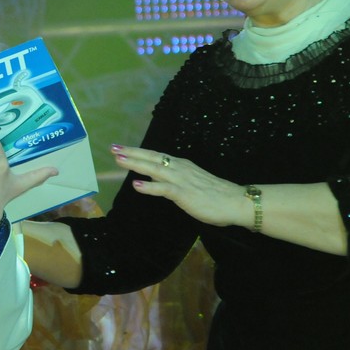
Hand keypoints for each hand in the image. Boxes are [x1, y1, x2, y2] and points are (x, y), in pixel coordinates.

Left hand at [114, 144, 248, 227]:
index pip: (156, 156)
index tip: (121, 149)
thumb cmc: (216, 194)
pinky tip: (136, 185)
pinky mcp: (184, 193)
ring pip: (154, 169)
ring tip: (119, 160)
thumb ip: (173, 179)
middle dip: (131, 153)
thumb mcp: (191, 182)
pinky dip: (149, 186)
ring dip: (135, 164)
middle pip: (152, 158)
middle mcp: (179, 168)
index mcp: (181, 165)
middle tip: (113, 148)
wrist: (236, 201)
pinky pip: (164, 189)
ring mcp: (181, 180)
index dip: (138, 152)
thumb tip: (155, 178)